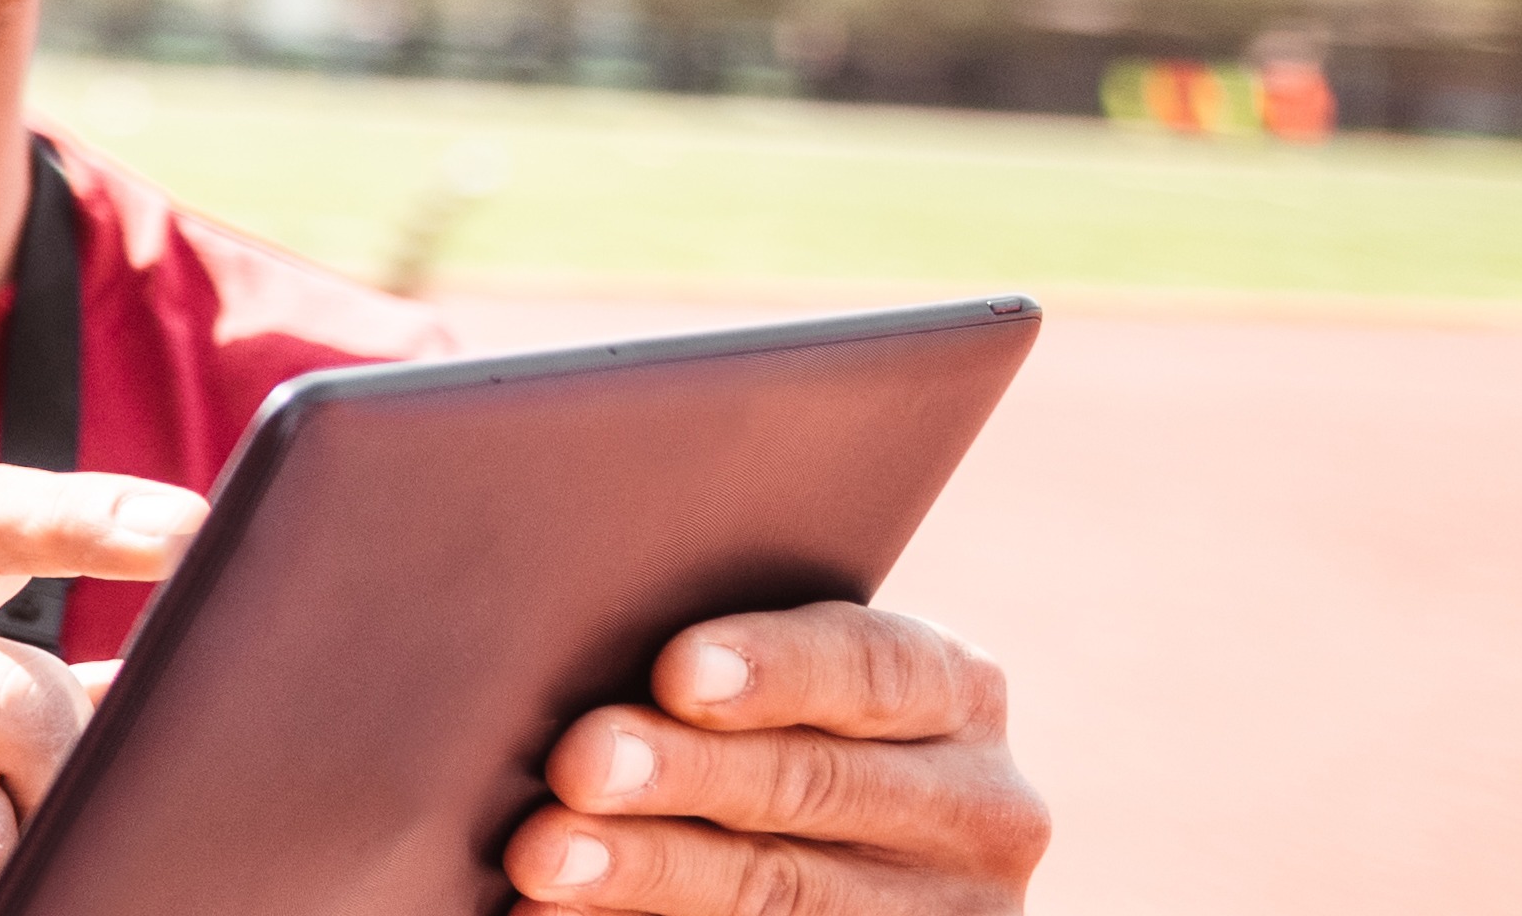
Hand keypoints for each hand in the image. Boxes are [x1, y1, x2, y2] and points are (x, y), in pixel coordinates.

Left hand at [499, 605, 1045, 914]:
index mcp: (956, 695)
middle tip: (577, 765)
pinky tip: (555, 915)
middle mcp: (977, 807)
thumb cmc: (773, 725)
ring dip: (649, 871)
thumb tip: (583, 633)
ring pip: (783, 892)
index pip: (874, 668)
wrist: (843, 848)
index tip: (678, 673)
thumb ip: (730, 664)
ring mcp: (944, 908)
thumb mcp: (799, 686)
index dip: (776, 669)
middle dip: (684, 775)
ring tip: (543, 855)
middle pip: (815, 784)